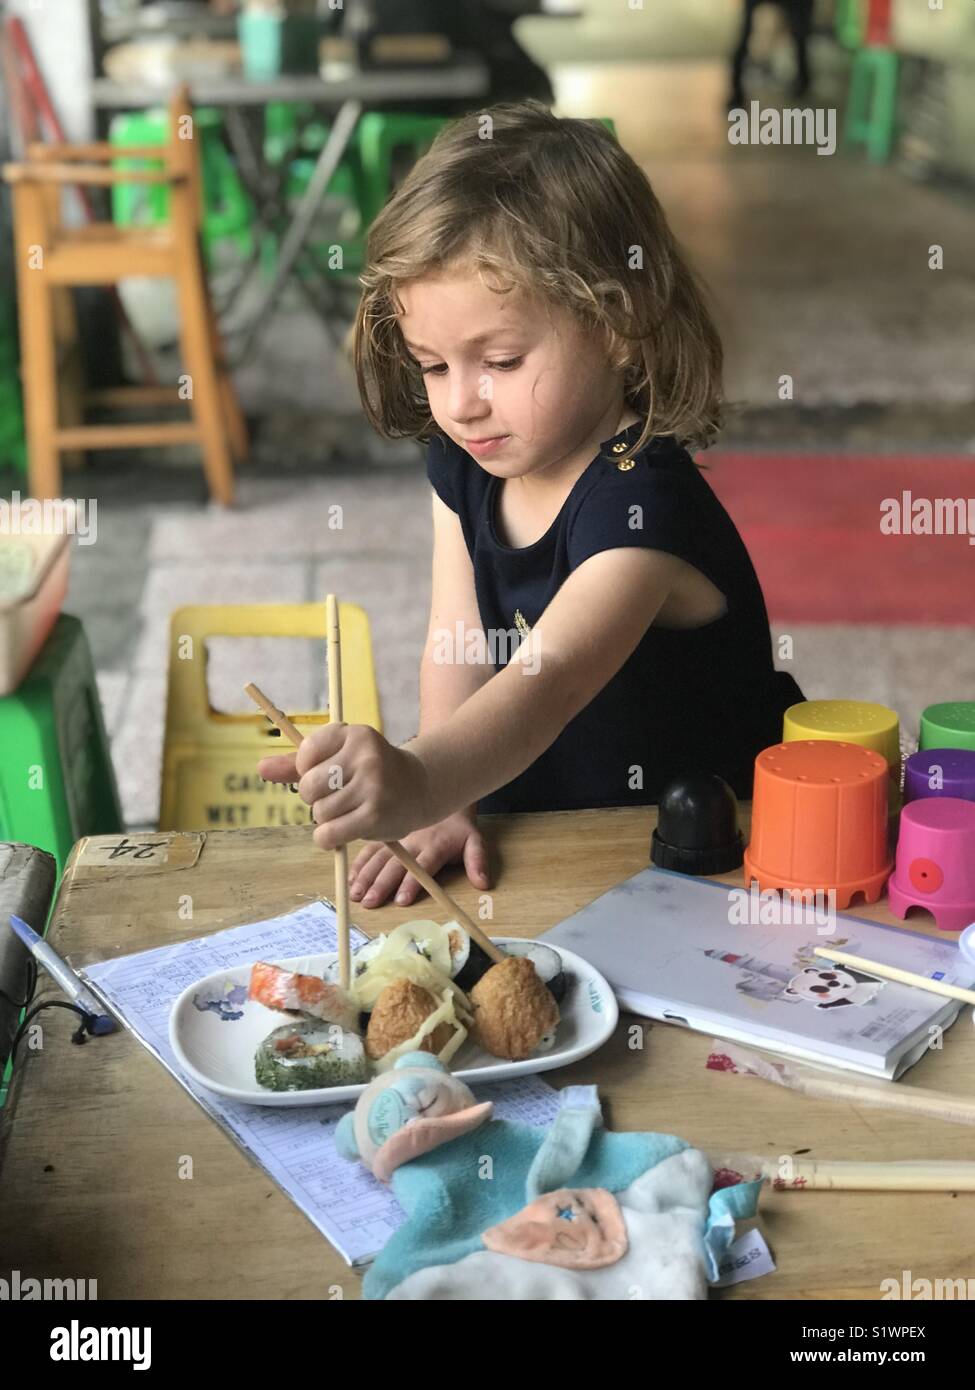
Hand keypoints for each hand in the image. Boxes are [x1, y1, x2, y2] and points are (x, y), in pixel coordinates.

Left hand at [257, 724, 436, 849]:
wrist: (421, 789)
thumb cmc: (372, 772)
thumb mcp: (340, 758)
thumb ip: (298, 763)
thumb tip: (260, 769)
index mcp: (355, 733)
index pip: (305, 755)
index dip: (309, 770)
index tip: (331, 773)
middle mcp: (365, 755)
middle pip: (308, 786)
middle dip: (316, 798)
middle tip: (339, 797)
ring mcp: (372, 785)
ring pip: (319, 812)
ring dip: (326, 820)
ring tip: (350, 812)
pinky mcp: (375, 815)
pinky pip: (328, 834)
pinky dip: (327, 839)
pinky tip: (342, 833)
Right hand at [348, 811, 490, 907]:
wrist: (443, 792)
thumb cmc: (458, 827)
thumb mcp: (474, 840)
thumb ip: (477, 860)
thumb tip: (483, 883)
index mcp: (434, 845)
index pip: (422, 866)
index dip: (411, 883)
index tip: (400, 900)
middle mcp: (412, 842)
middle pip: (395, 865)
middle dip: (381, 884)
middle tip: (370, 902)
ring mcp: (396, 837)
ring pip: (378, 857)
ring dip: (366, 876)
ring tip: (356, 894)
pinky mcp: (385, 835)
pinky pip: (369, 849)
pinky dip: (360, 863)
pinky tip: (352, 879)